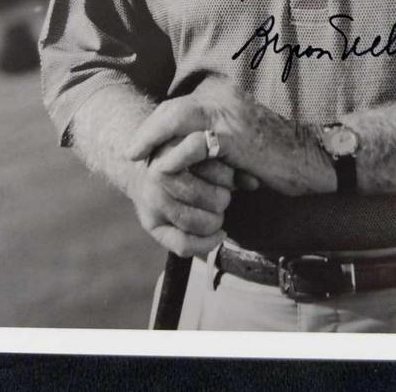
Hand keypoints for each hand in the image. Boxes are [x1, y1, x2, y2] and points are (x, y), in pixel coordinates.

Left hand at [126, 77, 335, 196]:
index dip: (158, 123)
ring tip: (136, 156)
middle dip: (148, 128)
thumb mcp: (243, 143)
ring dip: (152, 138)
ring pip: (177, 117)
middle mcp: (226, 98)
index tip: (142, 142)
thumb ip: (217, 138)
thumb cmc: (279, 157)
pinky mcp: (234, 137)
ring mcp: (230, 114)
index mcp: (227, 97)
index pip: (181, 103)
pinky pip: (194, 143)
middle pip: (174, 106)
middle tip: (130, 150)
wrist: (312, 161)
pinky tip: (163, 168)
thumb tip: (188, 150)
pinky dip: (174, 156)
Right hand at [127, 139, 236, 256]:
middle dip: (224, 199)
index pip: (215, 171)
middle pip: (213, 199)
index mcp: (176, 151)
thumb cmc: (180, 154)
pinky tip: (218, 234)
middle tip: (223, 195)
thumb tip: (254, 183)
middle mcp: (161, 177)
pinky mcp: (152, 225)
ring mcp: (154, 203)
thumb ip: (227, 161)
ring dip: (216, 220)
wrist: (141, 167)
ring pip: (201, 223)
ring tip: (217, 212)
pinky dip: (206, 244)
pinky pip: (184, 245)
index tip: (231, 177)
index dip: (230, 177)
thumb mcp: (200, 149)